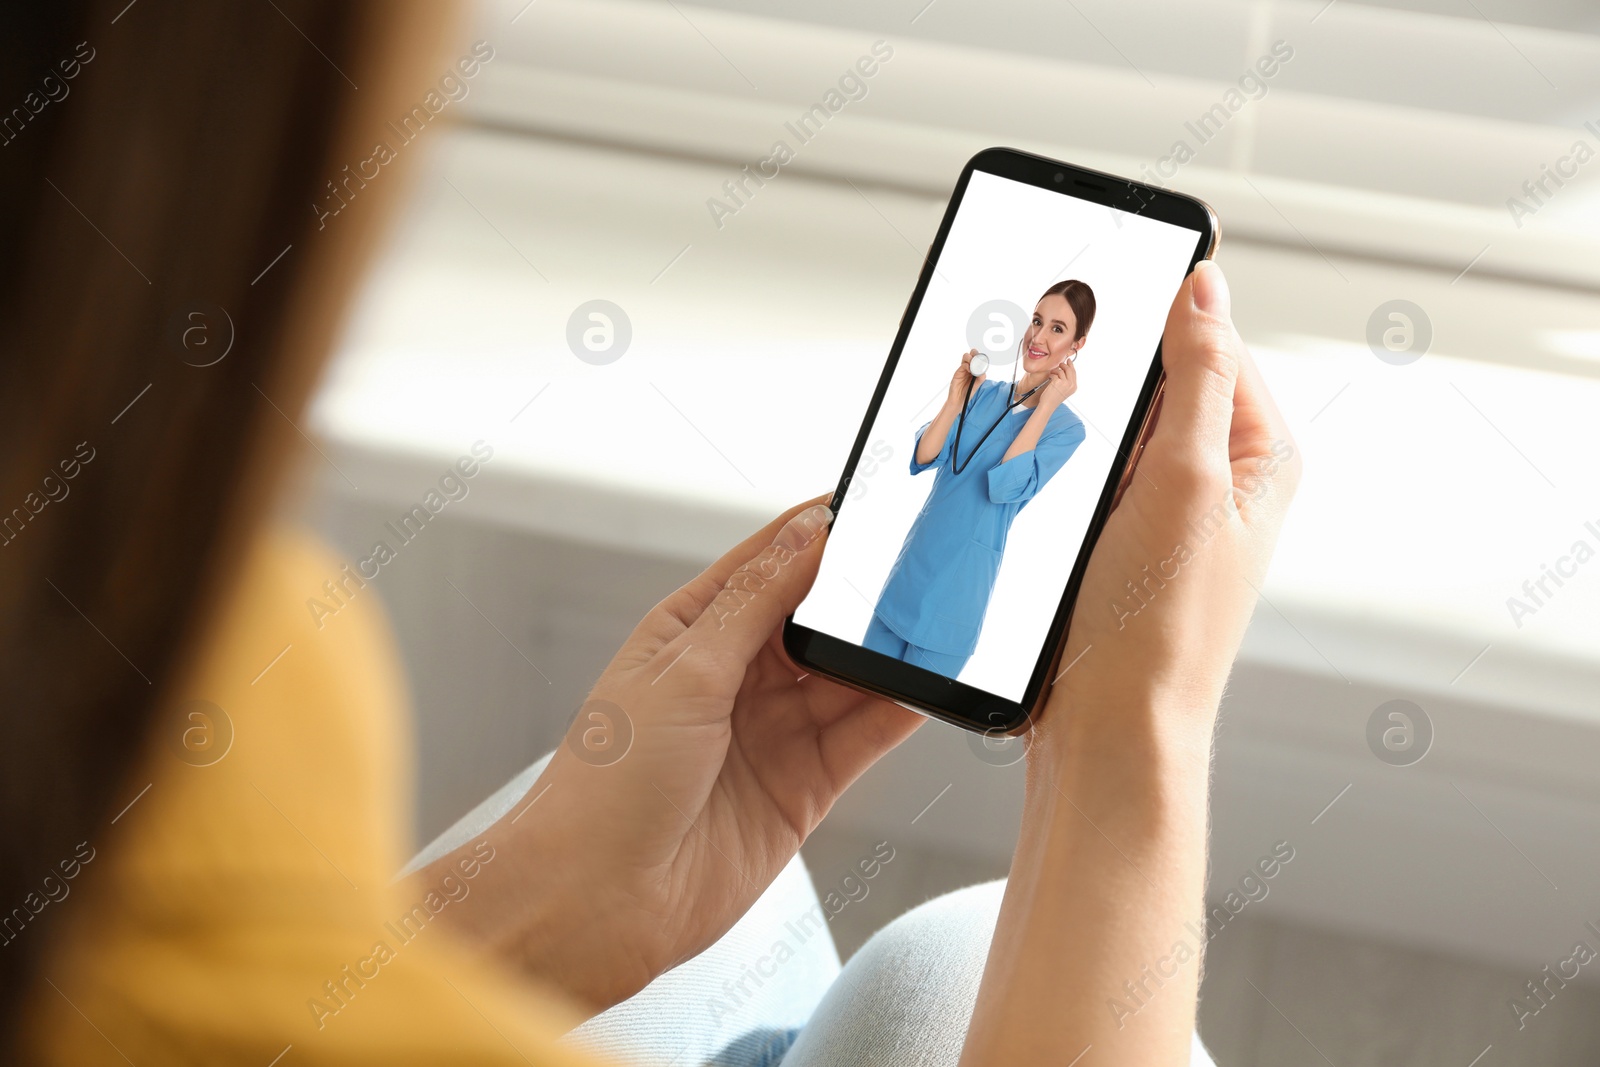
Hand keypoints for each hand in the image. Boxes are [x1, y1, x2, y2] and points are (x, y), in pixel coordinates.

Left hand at [430, 500, 924, 1011]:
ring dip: (889, 654)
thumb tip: (809, 533)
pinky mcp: (803, 785)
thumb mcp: (684, 670)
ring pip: (848, 676)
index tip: (876, 504)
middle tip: (919, 570)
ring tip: (937, 625)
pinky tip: (929, 688)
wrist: (598, 900)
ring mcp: (771, 731)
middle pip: (818, 618)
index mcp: (691, 631)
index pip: (768, 562)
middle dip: (865, 596)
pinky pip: (864, 736)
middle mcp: (734, 676)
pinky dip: (899, 711)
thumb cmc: (606, 784)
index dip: (820, 533)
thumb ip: (756, 603)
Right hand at [947, 348, 985, 405]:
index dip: (981, 357)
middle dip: (975, 353)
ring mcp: (964, 369)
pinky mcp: (958, 372)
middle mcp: (970, 368)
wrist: (959, 399)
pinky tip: (969, 371)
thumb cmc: (968, 392)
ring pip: (966, 357)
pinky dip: (967, 365)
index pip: (978, 359)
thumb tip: (983, 371)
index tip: (983, 359)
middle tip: (977, 358)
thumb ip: (981, 377)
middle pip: (972, 355)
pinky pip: (963, 364)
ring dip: (970, 358)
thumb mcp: (977, 385)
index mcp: (976, 370)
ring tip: (973, 365)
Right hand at [961, 262, 1298, 1066]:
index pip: (1214, 343)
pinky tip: (1017, 457)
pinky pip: (1082, 474)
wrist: (1106, 737)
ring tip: (1024, 402)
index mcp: (1258, 458)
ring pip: (1113, 427)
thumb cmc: (1155, 628)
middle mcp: (1217, 481)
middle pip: (1158, 382)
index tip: (1093, 285)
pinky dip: (1050, 458)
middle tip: (1044, 347)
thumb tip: (1205, 285)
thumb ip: (1200, 377)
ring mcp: (1162, 514)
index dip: (1156, 310)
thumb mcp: (1190, 482)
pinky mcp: (1111, 544)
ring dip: (1070, 414)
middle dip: (1103, 366)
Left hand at [1036, 360, 1076, 411]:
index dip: (1071, 366)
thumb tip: (1065, 369)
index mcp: (1074, 387)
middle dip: (1064, 365)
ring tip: (1052, 374)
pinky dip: (1052, 374)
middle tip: (1060, 364)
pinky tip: (1050, 377)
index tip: (1068, 361)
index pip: (1074, 373)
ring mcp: (1065, 383)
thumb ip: (1067, 381)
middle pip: (1070, 370)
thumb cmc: (1054, 398)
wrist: (1048, 404)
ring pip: (1061, 371)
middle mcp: (1071, 385)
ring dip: (1056, 370)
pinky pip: (1055, 374)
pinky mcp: (1058, 382)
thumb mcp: (1064, 390)